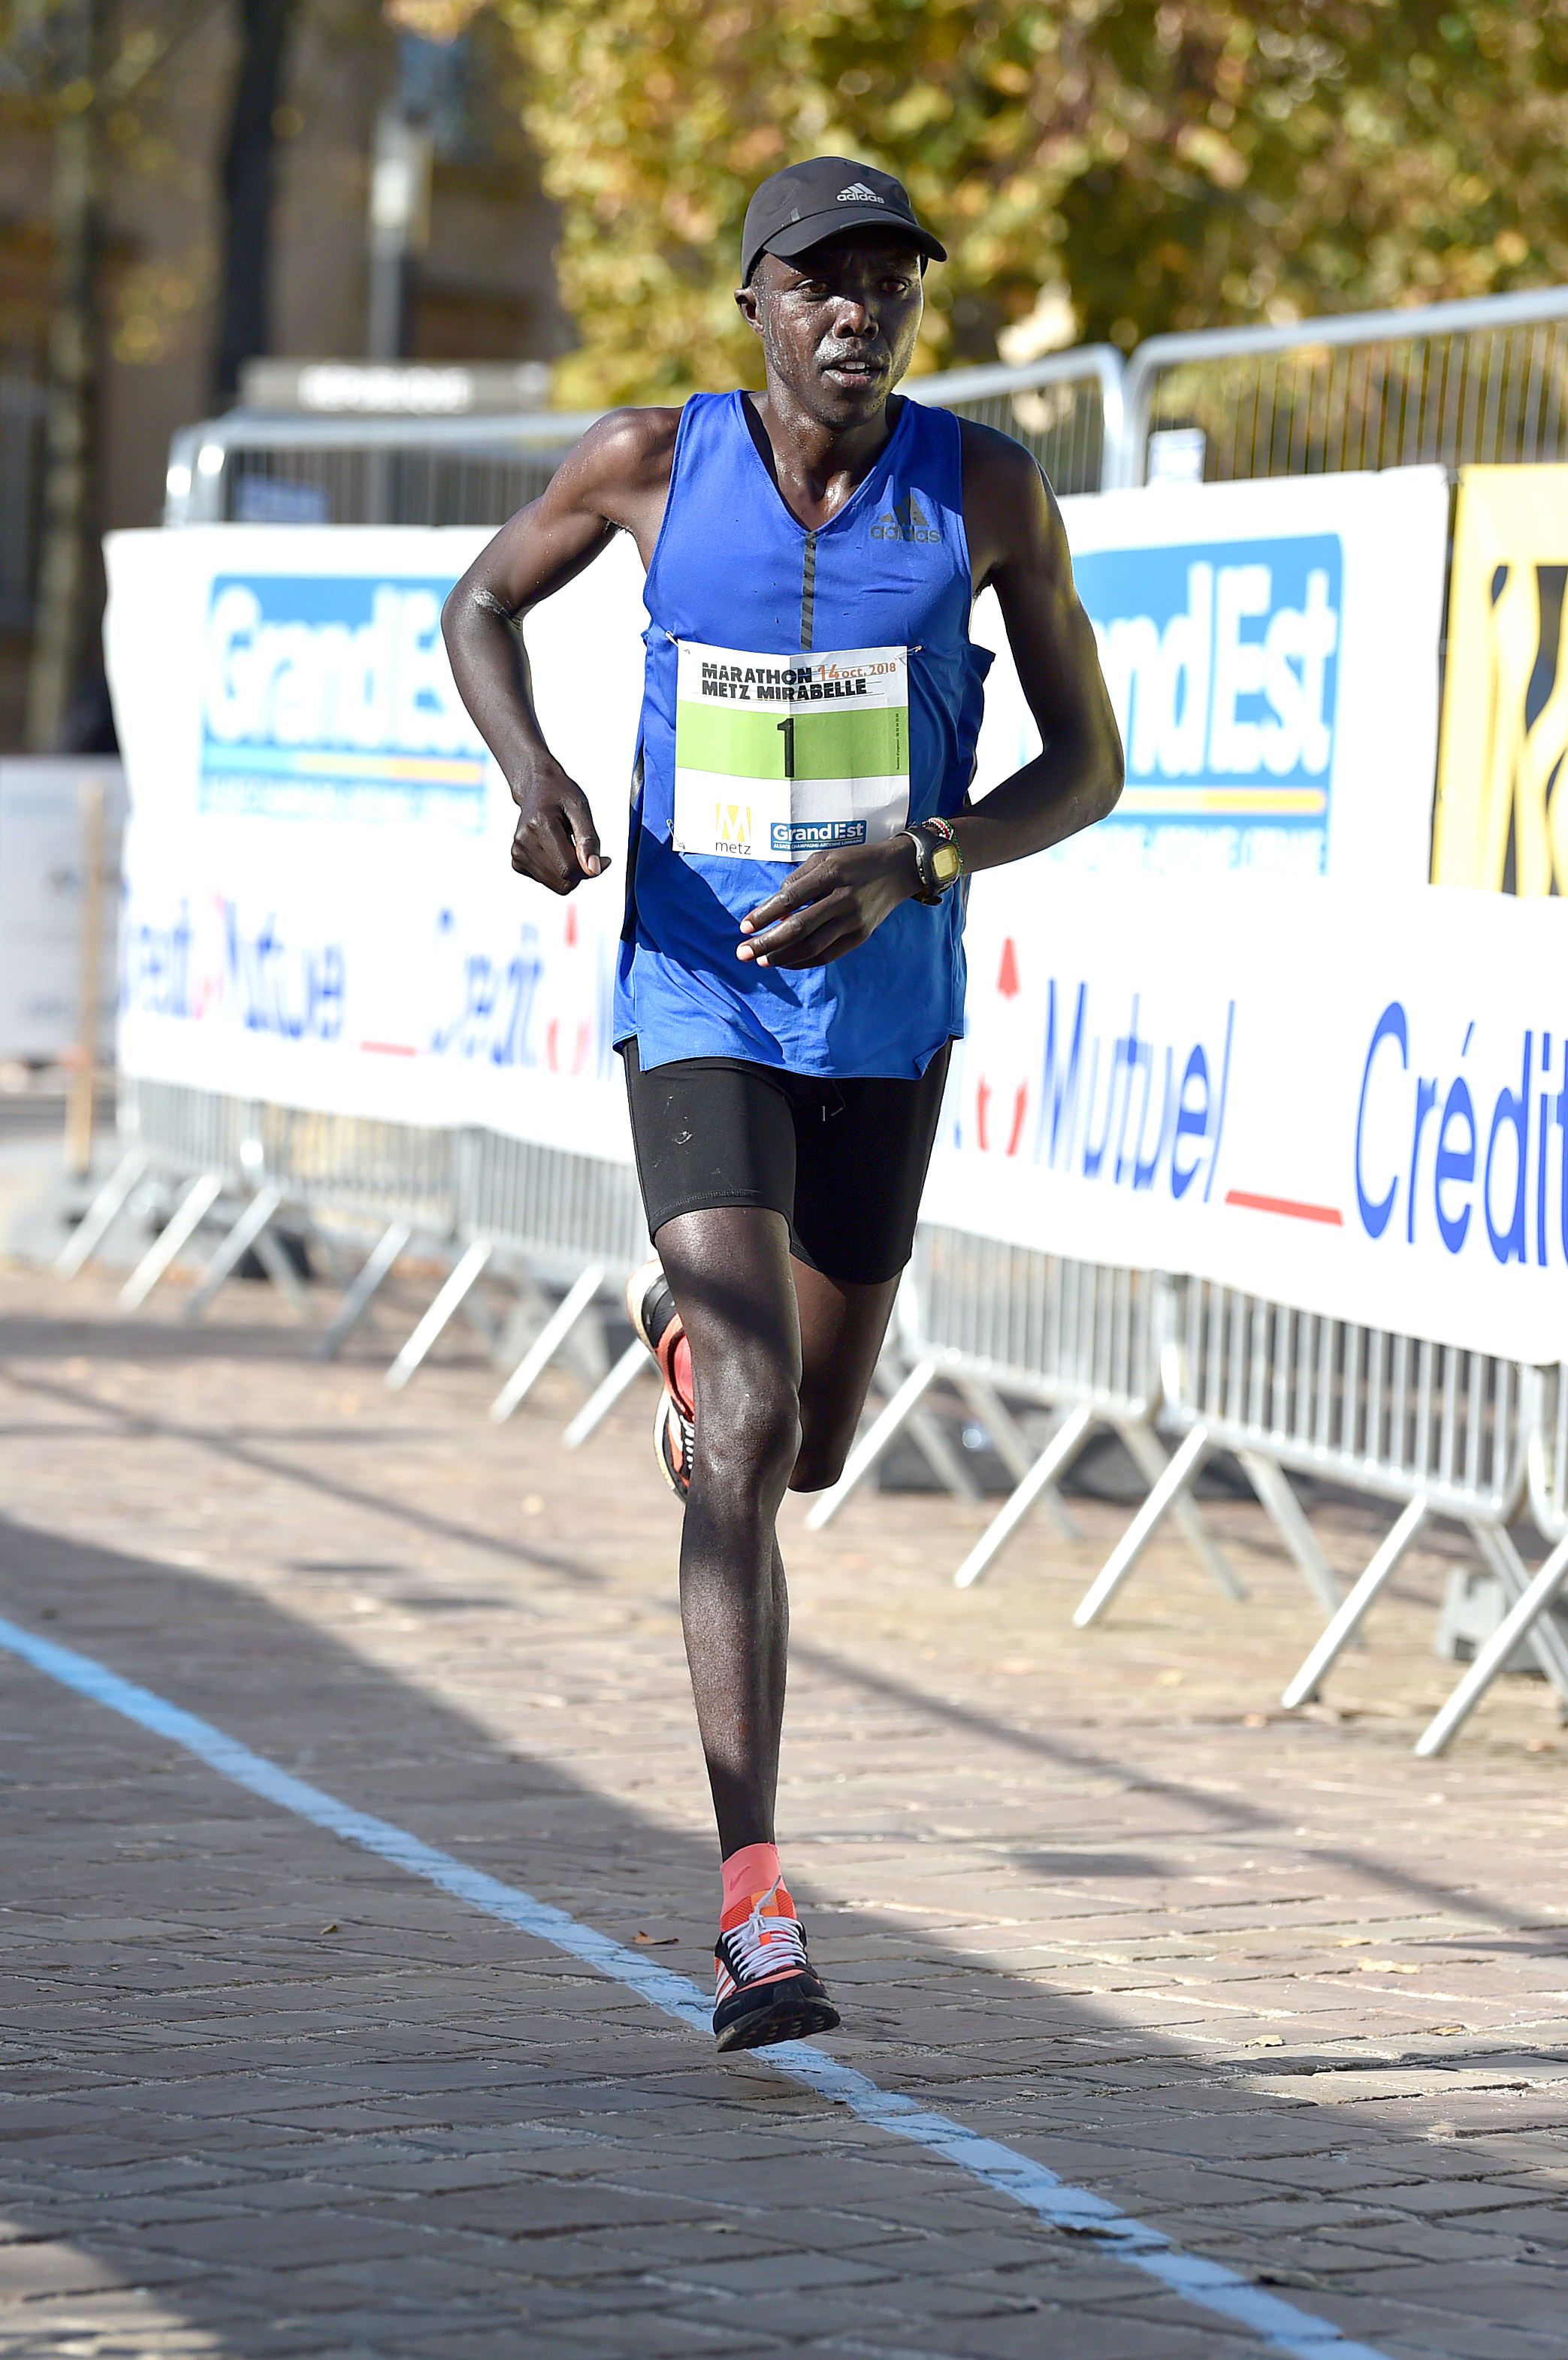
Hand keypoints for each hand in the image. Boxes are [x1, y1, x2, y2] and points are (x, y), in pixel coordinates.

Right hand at [509, 758, 609, 894]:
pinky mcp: (517, 862)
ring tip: (569, 845)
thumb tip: (595, 870)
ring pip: (557, 885)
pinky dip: (559, 871)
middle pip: (564, 881)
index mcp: (539, 825)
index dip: (591, 870)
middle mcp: (523, 842)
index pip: (568, 869)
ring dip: (571, 871)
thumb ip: (589, 840)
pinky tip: (557, 849)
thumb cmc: (560, 794)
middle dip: (582, 871)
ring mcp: (518, 854)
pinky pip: (549, 881)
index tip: (604, 859)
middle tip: (586, 850)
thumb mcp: (581, 808)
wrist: (536, 788)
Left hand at [737, 835, 919, 968]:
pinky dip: (804, 961)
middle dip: (767, 943)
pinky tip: (786, 963)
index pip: (790, 898)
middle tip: (743, 954)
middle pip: (799, 928)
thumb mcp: (824, 858)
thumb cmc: (854, 861)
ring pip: (812, 946)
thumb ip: (797, 881)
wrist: (897, 871)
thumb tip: (774, 912)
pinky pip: (827, 955)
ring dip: (782, 957)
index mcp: (831, 873)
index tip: (743, 928)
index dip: (764, 915)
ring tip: (761, 961)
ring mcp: (853, 920)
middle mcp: (843, 899)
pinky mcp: (860, 936)